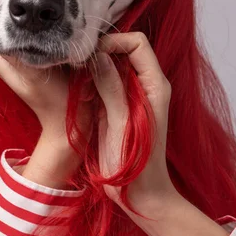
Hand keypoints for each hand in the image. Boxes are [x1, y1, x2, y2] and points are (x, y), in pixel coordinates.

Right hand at [89, 32, 176, 206]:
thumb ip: (112, 87)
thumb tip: (98, 56)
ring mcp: (130, 96)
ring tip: (80, 85)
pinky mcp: (116, 107)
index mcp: (155, 85)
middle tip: (80, 69)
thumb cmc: (136, 163)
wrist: (139, 194)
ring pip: (110, 66)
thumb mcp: (121, 123)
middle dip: (100, 54)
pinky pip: (103, 83)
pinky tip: (82, 96)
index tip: (92, 55)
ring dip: (93, 70)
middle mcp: (144, 86)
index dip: (114, 42)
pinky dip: (90, 84)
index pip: (138, 43)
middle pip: (123, 51)